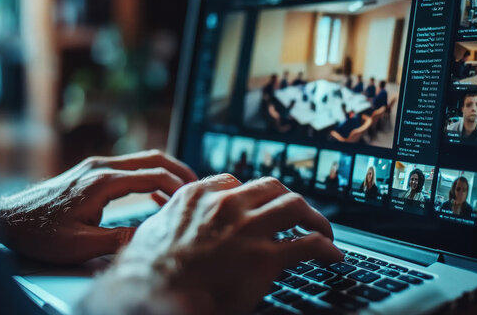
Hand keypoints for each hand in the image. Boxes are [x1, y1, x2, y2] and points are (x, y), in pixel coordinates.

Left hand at [0, 149, 196, 263]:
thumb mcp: (79, 245)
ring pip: (142, 159)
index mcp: (103, 182)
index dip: (178, 186)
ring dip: (165, 170)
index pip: (153, 175)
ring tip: (183, 188)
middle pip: (152, 158)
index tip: (194, 198)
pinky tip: (153, 191)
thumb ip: (118, 239)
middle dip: (179, 170)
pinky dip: (148, 175)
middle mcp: (102, 167)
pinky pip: (129, 167)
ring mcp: (95, 166)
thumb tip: (150, 236)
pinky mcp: (91, 171)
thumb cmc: (39, 233)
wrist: (6, 219)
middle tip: (198, 185)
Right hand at [82, 175, 341, 314]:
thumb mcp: (152, 230)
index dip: (251, 194)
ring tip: (323, 229)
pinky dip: (326, 247)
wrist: (150, 294)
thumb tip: (173, 225)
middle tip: (296, 213)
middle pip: (272, 187)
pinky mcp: (265, 257)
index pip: (235, 181)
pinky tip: (332, 255)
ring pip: (295, 206)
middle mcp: (228, 204)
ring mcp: (249, 228)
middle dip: (287, 199)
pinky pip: (308, 244)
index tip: (258, 204)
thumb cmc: (144, 270)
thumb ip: (170, 218)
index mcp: (199, 196)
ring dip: (313, 216)